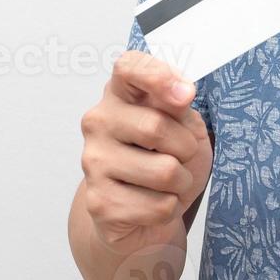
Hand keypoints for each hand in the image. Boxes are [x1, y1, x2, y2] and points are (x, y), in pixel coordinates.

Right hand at [79, 50, 212, 256]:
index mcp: (120, 94)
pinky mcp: (100, 203)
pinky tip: (154, 202)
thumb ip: (179, 104)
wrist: (144, 212)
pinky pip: (159, 206)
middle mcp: (98, 122)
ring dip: (182, 181)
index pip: (129, 67)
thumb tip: (182, 92)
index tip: (185, 96)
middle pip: (156, 127)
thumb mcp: (183, 123)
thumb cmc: (167, 156)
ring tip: (169, 181)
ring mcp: (93, 162)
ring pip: (164, 171)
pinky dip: (170, 207)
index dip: (159, 76)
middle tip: (181, 155)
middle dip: (186, 147)